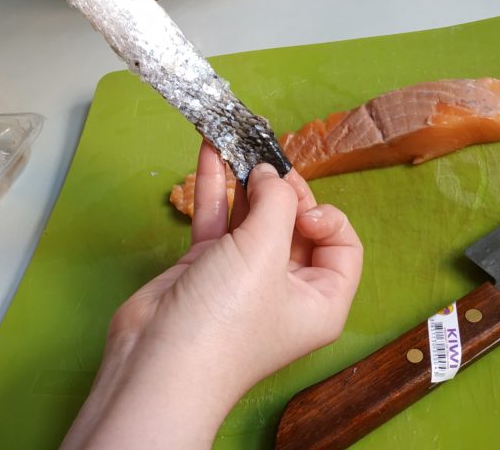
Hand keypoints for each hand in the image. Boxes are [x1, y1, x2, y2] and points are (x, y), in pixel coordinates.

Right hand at [63, 143, 361, 448]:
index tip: (295, 202)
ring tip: (237, 138)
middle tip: (265, 157)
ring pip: (250, 216)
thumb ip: (275, 203)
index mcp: (320, 299)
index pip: (342, 244)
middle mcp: (285, 288)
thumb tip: (272, 174)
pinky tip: (211, 151)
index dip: (325, 215)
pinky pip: (217, 219)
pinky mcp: (205, 267)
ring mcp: (242, 276)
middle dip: (279, 188)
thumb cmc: (224, 323)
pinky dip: (215, 187)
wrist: (157, 361)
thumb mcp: (265, 253)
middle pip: (294, 224)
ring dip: (244, 178)